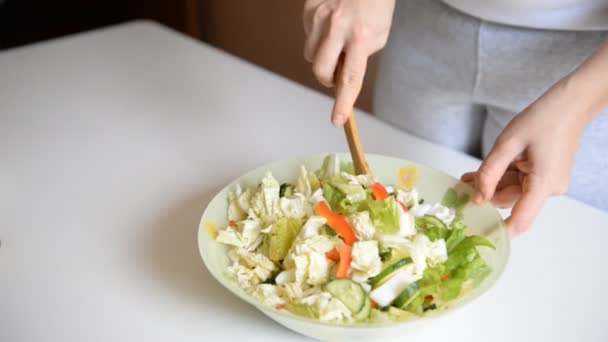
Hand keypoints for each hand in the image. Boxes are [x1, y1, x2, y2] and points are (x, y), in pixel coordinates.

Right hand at [303, 0, 395, 125]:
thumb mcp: (378, 35)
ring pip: (310, 55)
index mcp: (360, 37)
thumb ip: (359, 58)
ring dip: (322, 55)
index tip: (337, 120)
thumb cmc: (376, 6)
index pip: (350, 78)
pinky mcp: (309, 9)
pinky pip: (307, 36)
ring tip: (337, 39)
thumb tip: (341, 76)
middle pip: (320, 71)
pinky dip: (317, 36)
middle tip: (337, 70)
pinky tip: (330, 23)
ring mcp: (319, 17)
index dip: (343, 102)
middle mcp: (337, 27)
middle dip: (327, 77)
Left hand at [461, 78, 590, 236]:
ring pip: (513, 192)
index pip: (519, 221)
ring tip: (468, 178)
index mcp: (543, 184)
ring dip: (491, 185)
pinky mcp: (546, 176)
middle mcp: (549, 189)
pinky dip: (503, 178)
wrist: (570, 104)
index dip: (498, 231)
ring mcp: (549, 183)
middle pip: (510, 202)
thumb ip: (490, 172)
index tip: (476, 236)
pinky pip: (520, 182)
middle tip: (460, 188)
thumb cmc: (542, 119)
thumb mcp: (507, 144)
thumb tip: (478, 198)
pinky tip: (484, 173)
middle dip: (485, 196)